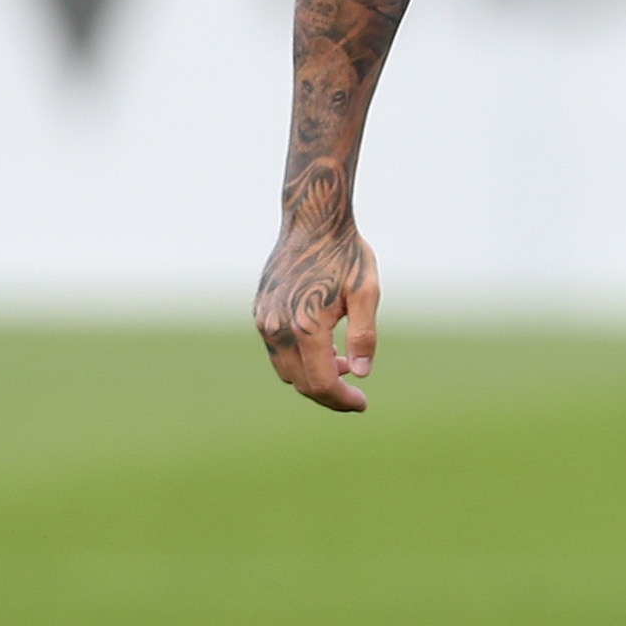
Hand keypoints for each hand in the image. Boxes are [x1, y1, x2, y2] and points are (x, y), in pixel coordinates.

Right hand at [256, 215, 382, 410]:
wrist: (312, 221)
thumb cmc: (345, 254)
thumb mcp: (366, 292)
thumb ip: (364, 335)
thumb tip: (362, 374)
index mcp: (306, 327)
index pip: (321, 383)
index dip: (342, 400)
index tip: (362, 404)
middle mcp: (278, 328)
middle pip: (301, 383)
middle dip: (329, 392)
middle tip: (355, 391)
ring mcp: (264, 320)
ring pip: (286, 369)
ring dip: (313, 375)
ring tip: (343, 361)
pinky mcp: (260, 311)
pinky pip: (277, 350)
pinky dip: (299, 358)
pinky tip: (323, 344)